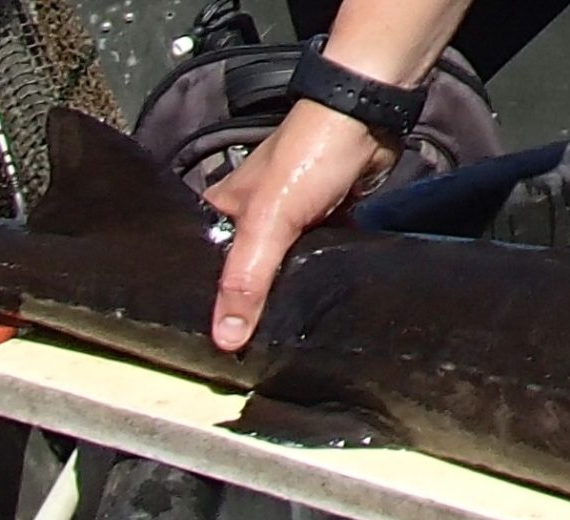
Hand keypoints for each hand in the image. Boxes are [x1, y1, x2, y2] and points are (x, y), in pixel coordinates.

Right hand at [203, 101, 397, 350]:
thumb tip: (226, 338)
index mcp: (222, 209)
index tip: (210, 340)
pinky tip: (319, 307)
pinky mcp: (326, 220)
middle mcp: (251, 215)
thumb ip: (247, 279)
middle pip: (245, 271)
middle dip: (250, 304)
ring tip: (283, 338)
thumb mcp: (269, 222)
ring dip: (287, 293)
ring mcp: (290, 218)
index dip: (205, 301)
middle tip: (251, 349)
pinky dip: (319, 276)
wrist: (366, 122)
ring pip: (283, 268)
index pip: (203, 264)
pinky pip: (317, 258)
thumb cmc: (308, 158)